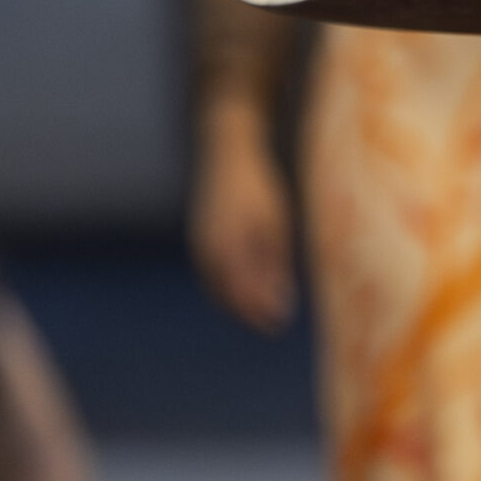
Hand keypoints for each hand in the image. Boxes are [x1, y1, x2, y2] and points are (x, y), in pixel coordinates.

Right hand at [191, 108, 294, 331]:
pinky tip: (247, 292)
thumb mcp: (275, 225)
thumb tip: (282, 303)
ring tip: (264, 313)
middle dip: (250, 312)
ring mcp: (199, 245)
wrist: (227, 156)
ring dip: (238, 304)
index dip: (259, 311)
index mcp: (228, 245)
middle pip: (227, 295)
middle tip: (275, 325)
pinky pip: (210, 275)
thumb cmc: (259, 188)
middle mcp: (208, 249)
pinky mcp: (199, 241)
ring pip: (216, 288)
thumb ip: (275, 264)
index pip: (242, 292)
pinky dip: (227, 289)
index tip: (280, 324)